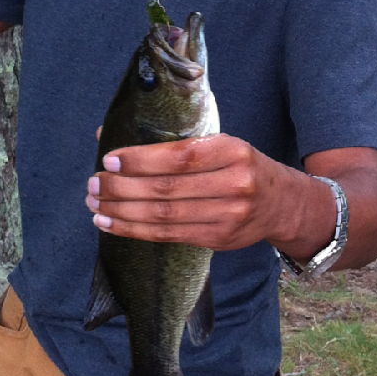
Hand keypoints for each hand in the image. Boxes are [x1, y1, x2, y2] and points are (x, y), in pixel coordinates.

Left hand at [86, 134, 301, 250]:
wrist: (282, 204)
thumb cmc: (242, 167)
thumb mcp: (221, 144)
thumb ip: (174, 142)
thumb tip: (109, 135)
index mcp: (232, 151)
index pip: (179, 157)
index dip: (140, 160)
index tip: (110, 160)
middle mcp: (233, 184)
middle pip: (167, 189)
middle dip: (122, 189)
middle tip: (94, 185)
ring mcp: (228, 216)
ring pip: (164, 216)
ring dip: (123, 213)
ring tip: (95, 207)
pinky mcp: (218, 240)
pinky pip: (168, 236)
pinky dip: (135, 230)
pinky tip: (112, 224)